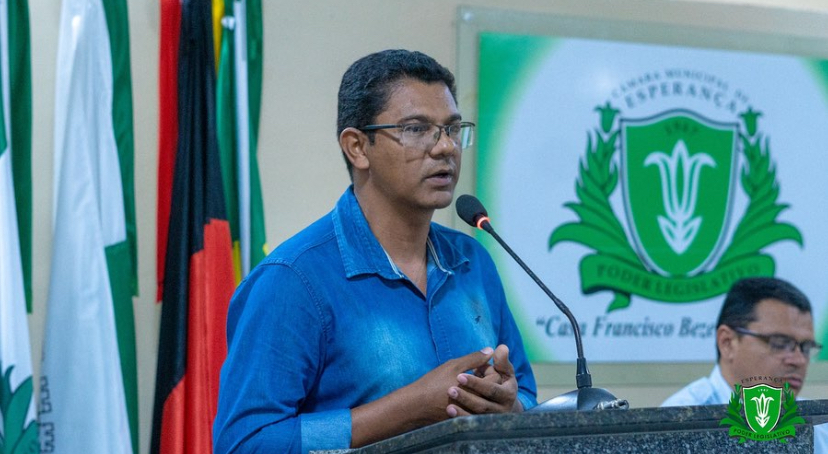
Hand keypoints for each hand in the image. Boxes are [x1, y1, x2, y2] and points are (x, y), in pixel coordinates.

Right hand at [350, 347, 494, 446]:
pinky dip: (474, 400)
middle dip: (486, 379)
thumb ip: (474, 358)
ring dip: (481, 390)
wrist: (417, 405)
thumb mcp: (454, 366)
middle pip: (493, 390)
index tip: (478, 366)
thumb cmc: (434, 382)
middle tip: (475, 373)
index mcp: (476, 389)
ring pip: (486, 400)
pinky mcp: (464, 420)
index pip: (496, 377)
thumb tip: (491, 349)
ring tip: (469, 384)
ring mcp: (471, 414)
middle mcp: (477, 404)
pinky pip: (477, 409)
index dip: (489, 368)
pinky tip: (464, 393)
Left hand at [445, 344, 519, 416]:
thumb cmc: (502, 381)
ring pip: (476, 415)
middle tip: (450, 389)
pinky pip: (472, 423)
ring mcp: (493, 418)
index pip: (491, 389)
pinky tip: (449, 411)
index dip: (476, 383)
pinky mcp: (484, 424)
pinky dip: (461, 417)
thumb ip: (501, 361)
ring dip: (462, 408)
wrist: (503, 404)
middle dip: (466, 396)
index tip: (459, 376)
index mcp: (508, 393)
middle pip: (483, 404)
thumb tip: (500, 347)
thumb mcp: (504, 371)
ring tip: (448, 401)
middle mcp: (502, 408)